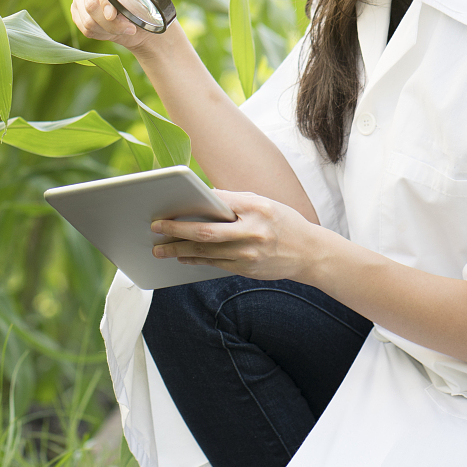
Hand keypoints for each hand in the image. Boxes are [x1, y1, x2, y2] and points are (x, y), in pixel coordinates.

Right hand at [69, 0, 173, 53]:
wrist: (141, 24)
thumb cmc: (149, 5)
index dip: (105, 1)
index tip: (114, 15)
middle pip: (90, 4)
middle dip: (110, 22)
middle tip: (129, 28)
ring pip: (88, 20)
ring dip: (109, 30)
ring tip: (125, 29)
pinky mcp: (76, 10)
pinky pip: (84, 28)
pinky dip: (101, 34)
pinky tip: (113, 31)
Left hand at [149, 190, 329, 282]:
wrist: (311, 253)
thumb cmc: (283, 223)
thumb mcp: (264, 204)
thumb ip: (235, 201)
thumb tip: (202, 197)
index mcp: (257, 207)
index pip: (218, 201)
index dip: (191, 203)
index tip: (170, 204)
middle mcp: (253, 231)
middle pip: (206, 232)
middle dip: (176, 230)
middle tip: (155, 228)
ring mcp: (249, 253)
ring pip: (206, 252)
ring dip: (179, 251)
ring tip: (160, 249)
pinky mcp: (247, 269)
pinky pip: (214, 264)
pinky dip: (196, 260)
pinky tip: (182, 258)